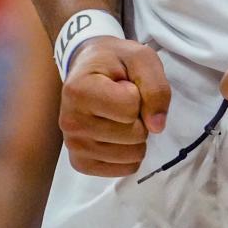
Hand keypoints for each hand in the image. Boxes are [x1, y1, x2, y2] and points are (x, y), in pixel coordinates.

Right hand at [59, 36, 169, 176]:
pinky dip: (130, 152)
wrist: (89, 68)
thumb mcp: (141, 58)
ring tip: (119, 114)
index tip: (124, 83)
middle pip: (134, 134)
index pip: (131, 107)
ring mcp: (74, 146)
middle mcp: (70, 122)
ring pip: (132, 155)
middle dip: (139, 117)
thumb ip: (156, 87)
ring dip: (136, 135)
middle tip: (123, 99)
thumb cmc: (115, 61)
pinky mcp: (81, 163)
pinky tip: (116, 132)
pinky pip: (125, 169)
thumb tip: (157, 127)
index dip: (138, 93)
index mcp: (79, 90)